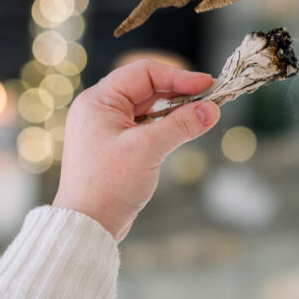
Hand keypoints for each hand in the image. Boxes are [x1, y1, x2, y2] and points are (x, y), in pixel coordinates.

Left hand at [53, 60, 220, 239]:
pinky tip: (182, 130)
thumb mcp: (148, 149)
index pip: (143, 73)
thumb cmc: (108, 186)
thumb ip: (181, 125)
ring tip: (201, 114)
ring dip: (173, 109)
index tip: (207, 85)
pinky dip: (163, 125)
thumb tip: (211, 109)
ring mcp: (104, 128)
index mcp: (98, 100)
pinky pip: (142, 125)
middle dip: (179, 92)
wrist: (87, 225)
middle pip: (145, 87)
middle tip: (210, 99)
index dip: (178, 76)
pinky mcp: (112, 146)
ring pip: (145, 107)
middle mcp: (98, 109)